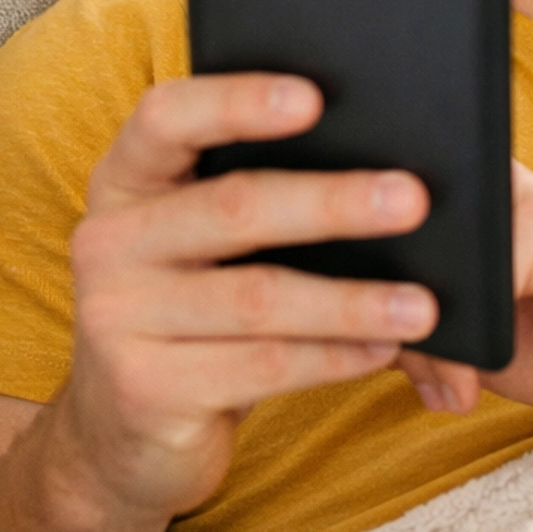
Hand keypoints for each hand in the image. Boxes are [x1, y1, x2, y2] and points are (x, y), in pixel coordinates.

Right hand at [61, 74, 436, 529]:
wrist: (128, 433)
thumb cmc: (198, 312)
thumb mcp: (206, 248)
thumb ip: (263, 201)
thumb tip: (393, 179)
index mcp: (127, 180)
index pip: (168, 117)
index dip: (239, 102)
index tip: (315, 98)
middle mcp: (108, 241)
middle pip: (233, 208)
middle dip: (331, 203)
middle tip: (412, 200)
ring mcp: (118, 319)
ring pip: (259, 299)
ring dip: (352, 301)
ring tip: (423, 304)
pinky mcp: (147, 393)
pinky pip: (262, 366)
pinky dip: (335, 356)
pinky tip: (385, 348)